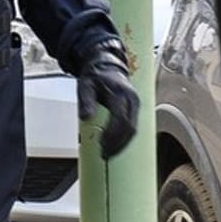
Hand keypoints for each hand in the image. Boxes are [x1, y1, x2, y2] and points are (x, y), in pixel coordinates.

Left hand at [77, 42, 138, 158]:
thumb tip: (86, 117)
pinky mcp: (135, 110)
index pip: (120, 119)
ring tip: (108, 154)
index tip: (102, 146)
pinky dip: (125, 139)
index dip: (112, 135)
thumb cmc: (95, 76)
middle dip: (118, 144)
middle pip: (130, 128)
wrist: (105, 66)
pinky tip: (115, 147)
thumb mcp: (85, 85)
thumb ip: (86, 101)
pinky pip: (133, 128)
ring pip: (134, 130)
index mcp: (121, 93)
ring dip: (122, 144)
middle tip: (104, 155)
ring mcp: (136, 105)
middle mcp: (132, 99)